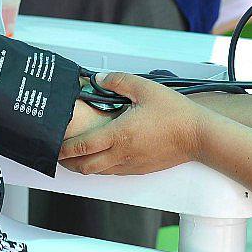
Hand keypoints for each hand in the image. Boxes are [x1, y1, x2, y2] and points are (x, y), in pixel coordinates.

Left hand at [59, 72, 206, 174]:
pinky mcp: (141, 169)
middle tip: (58, 155)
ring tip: (76, 158)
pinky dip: (102, 168)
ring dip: (84, 166)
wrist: (198, 136)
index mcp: (118, 135)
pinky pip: (114, 172)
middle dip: (68, 162)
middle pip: (85, 166)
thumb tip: (100, 79)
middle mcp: (121, 154)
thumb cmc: (175, 113)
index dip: (63, 148)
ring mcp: (131, 165)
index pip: (82, 146)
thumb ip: (119, 81)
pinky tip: (102, 158)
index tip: (53, 146)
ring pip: (99, 172)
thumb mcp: (145, 88)